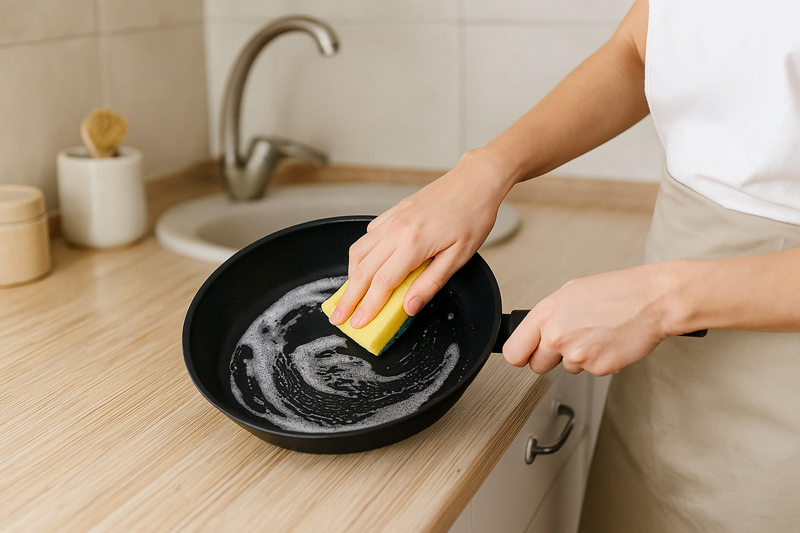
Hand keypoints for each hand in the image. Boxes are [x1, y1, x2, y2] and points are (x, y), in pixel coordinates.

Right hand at [329, 150, 514, 327]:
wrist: (474, 181)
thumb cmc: (472, 216)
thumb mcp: (459, 257)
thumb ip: (431, 283)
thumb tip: (410, 306)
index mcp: (414, 244)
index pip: (382, 283)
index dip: (367, 307)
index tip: (358, 323)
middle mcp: (396, 230)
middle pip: (363, 270)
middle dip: (348, 298)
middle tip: (338, 318)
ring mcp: (392, 218)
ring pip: (359, 251)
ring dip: (350, 276)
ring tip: (349, 296)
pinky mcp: (393, 211)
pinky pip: (368, 235)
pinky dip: (361, 254)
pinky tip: (366, 265)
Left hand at [502, 264, 674, 375]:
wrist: (653, 300)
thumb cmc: (616, 292)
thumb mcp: (569, 293)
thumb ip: (547, 316)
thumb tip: (534, 331)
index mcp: (546, 314)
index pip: (513, 352)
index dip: (520, 354)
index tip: (525, 354)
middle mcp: (558, 336)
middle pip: (537, 366)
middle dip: (549, 358)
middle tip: (569, 340)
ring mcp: (578, 355)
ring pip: (566, 368)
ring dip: (577, 356)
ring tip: (595, 333)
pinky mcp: (599, 368)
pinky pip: (590, 371)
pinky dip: (598, 360)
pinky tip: (608, 341)